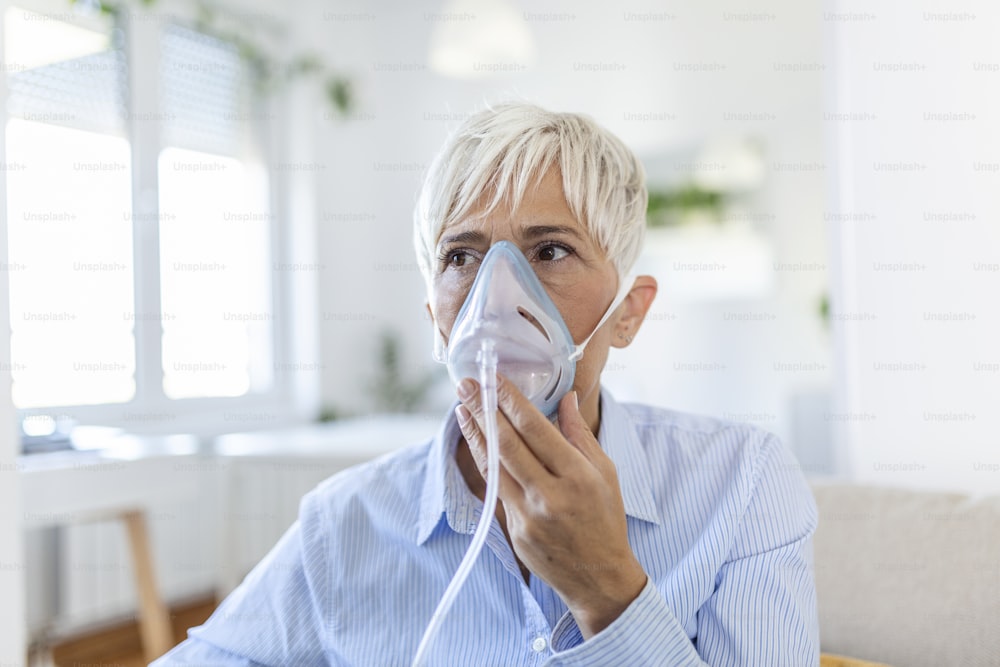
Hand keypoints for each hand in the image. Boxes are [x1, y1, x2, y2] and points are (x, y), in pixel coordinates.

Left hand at [455, 375, 647, 638]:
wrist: (599, 579)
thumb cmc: (606, 520)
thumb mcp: (606, 473)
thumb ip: (581, 435)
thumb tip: (567, 398)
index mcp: (577, 477)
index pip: (535, 429)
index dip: (511, 401)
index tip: (494, 379)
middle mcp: (550, 495)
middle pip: (507, 444)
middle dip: (483, 410)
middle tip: (467, 385)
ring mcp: (528, 516)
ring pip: (493, 466)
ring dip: (475, 434)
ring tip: (462, 408)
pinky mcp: (514, 531)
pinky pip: (495, 488)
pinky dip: (484, 462)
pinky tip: (476, 442)